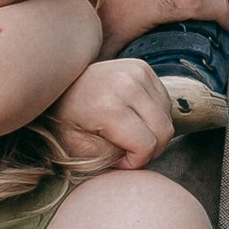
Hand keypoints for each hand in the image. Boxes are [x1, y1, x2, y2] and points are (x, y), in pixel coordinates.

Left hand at [50, 57, 175, 169]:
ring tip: (130, 133)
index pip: (146, 145)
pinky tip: (134, 116)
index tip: (120, 160)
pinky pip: (165, 101)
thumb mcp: (78, 148)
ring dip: (154, 131)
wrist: (61, 84)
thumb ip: (109, 159)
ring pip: (168, 116)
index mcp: (109, 107)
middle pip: (164, 131)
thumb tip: (135, 160)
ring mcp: (138, 72)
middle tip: (131, 152)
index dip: (136, 161)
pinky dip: (154, 115)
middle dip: (151, 150)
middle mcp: (127, 84)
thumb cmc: (67, 119)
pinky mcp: (143, 67)